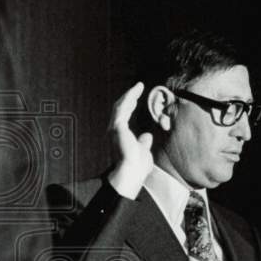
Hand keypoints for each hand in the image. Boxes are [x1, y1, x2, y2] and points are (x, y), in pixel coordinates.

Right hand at [107, 82, 154, 198]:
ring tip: (138, 87)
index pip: (123, 116)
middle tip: (138, 88)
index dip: (129, 105)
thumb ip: (143, 143)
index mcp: (119, 136)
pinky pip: (122, 108)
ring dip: (129, 95)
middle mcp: (114, 131)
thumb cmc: (137, 167)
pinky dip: (128, 98)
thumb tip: (147, 135)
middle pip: (120, 108)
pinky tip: (135, 92)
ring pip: (120, 106)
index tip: (137, 98)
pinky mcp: (117, 127)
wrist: (131, 173)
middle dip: (129, 97)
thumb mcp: (143, 151)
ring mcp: (114, 128)